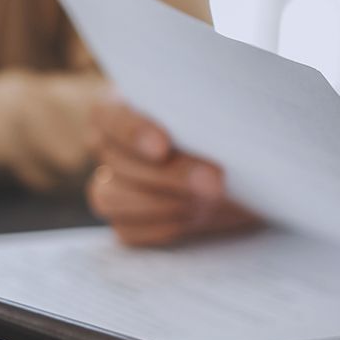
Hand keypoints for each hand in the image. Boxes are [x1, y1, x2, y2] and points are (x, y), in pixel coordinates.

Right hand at [86, 97, 259, 245]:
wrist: (231, 164)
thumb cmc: (219, 125)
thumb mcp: (216, 112)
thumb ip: (206, 116)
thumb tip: (221, 131)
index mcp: (118, 109)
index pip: (112, 118)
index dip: (135, 133)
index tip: (163, 148)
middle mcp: (109, 147)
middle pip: (119, 164)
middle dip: (170, 176)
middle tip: (213, 181)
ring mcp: (110, 187)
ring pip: (113, 199)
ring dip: (164, 204)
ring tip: (207, 202)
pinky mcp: (124, 221)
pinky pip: (128, 230)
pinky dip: (163, 226)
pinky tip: (194, 218)